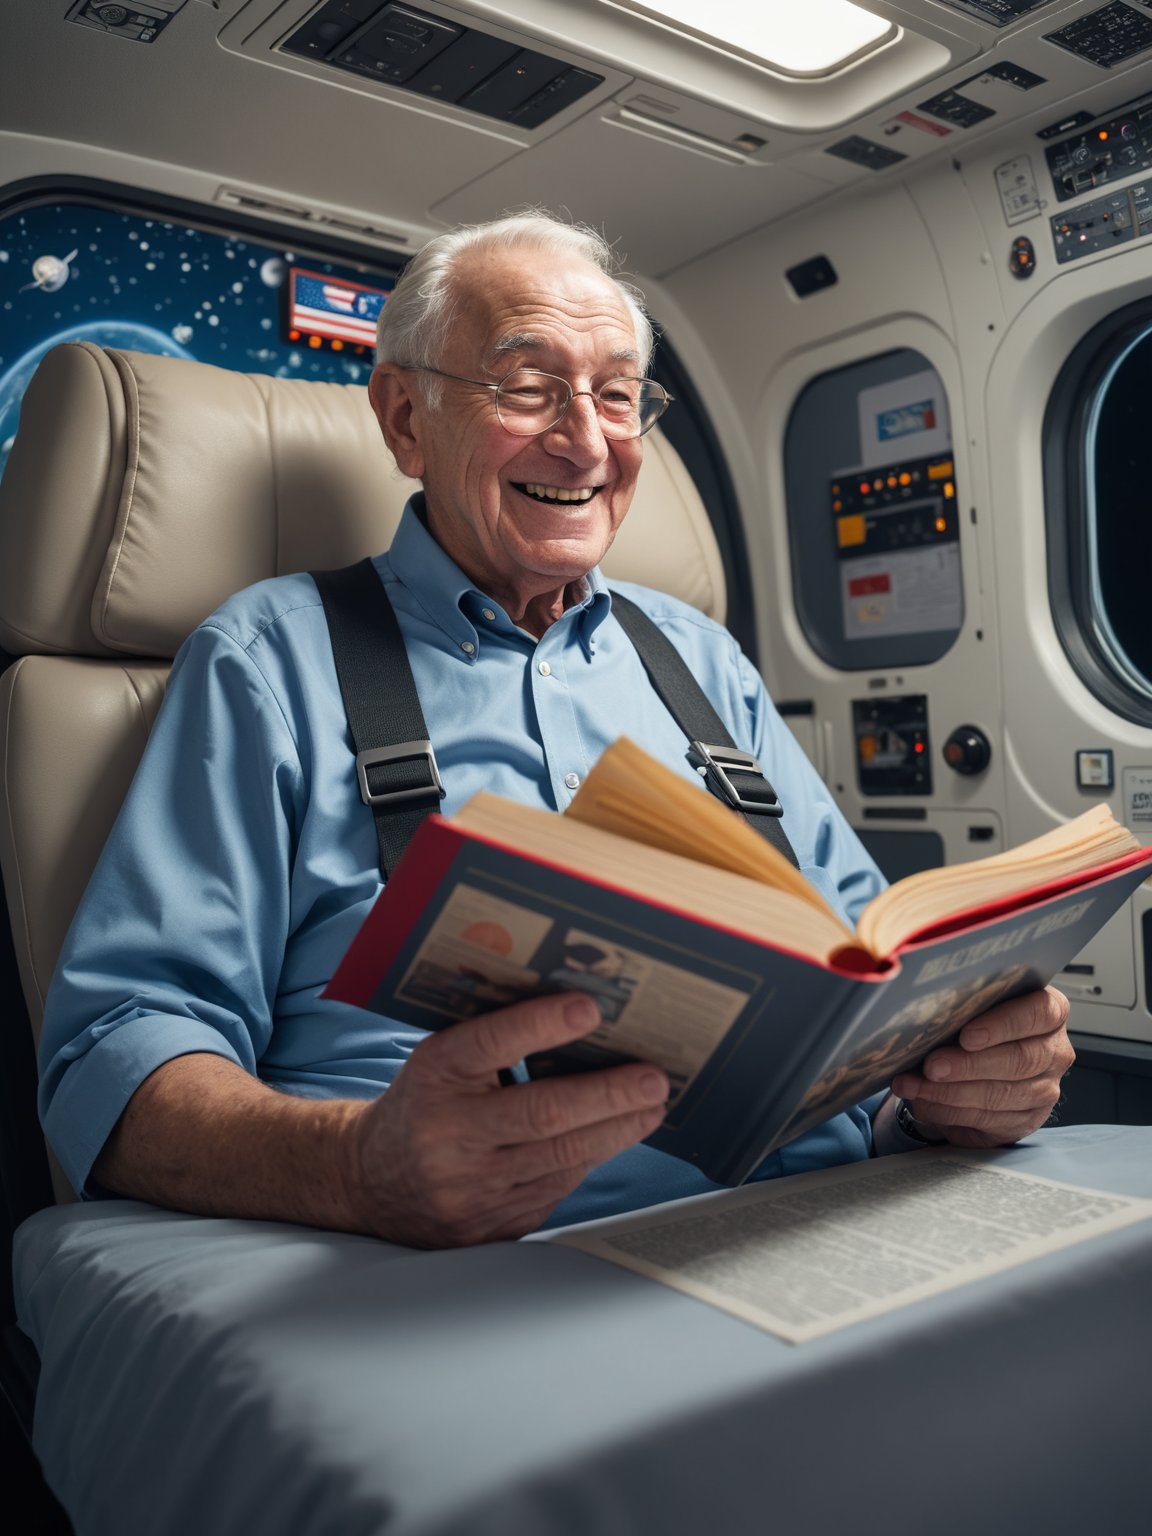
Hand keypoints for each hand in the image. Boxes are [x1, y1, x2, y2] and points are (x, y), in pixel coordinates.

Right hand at [344, 992, 668, 1246]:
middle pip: (543, 1113)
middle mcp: (449, 1134)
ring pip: (561, 1158)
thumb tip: (580, 1019)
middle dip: (608, 1094)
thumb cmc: (422, 1104)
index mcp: (434, 1077)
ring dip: (617, 1130)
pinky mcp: (490, 1225)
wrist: (369, 1181)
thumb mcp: (439, 1063)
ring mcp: (470, 1188)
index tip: (589, 1008)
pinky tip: (614, 1137)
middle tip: (654, 1078)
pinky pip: (556, 1187)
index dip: (541, 1025)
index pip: (490, 1045)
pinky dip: (590, 1158)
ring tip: (653, 1106)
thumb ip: (493, 1043)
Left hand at [890, 986, 1073, 1148]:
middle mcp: (1054, 1052)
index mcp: (1050, 1012)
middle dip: (969, 1065)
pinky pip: (987, 1119)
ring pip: (1001, 1094)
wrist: (981, 1063)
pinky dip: (949, 1111)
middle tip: (933, 1066)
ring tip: (915, 1085)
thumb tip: (928, 1015)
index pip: (1039, 1013)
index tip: (967, 1036)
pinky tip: (925, 1102)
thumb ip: (966, 1007)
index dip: (1003, 1024)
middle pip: (1019, 1059)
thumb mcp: (976, 1008)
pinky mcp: (1026, 1120)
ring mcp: (1045, 1089)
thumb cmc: (978, 1023)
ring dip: (951, 1092)